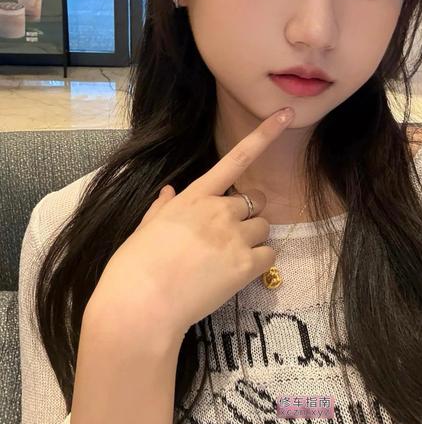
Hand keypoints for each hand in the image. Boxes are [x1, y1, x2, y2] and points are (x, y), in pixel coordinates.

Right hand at [92, 107, 294, 340]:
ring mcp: (234, 237)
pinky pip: (270, 255)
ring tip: (227, 260)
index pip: (235, 159)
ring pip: (263, 228)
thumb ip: (162, 208)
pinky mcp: (246, 266)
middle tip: (224, 240)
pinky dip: (260, 262)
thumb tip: (169, 192)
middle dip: (244, 218)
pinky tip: (238, 274)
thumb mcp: (144, 229)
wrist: (140, 307)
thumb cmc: (133, 268)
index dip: (264, 135)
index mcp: (194, 197)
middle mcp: (219, 210)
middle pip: (252, 204)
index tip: (286, 115)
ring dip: (252, 240)